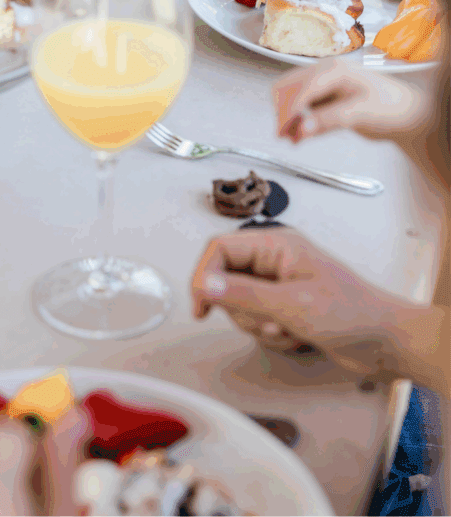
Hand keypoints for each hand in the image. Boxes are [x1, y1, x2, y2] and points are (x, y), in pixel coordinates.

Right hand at [191, 229, 415, 377]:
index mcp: (275, 244)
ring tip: (290, 329)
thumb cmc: (351, 313)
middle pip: (225, 281)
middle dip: (244, 311)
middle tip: (270, 321)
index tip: (201, 306)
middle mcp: (272, 260)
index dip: (204, 276)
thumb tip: (205, 286)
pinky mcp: (283, 307)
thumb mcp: (292, 304)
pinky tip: (298, 336)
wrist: (385, 341)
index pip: (220, 249)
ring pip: (239, 306)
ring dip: (261, 327)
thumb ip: (244, 295)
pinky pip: (256, 322)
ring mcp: (277, 285)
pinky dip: (272, 335)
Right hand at [272, 58, 427, 143]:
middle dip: (283, 110)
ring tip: (291, 137)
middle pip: (288, 86)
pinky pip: (299, 105)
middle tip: (284, 135)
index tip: (283, 130)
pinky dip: (294, 119)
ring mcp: (322, 83)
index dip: (289, 109)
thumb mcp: (361, 114)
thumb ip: (330, 120)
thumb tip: (302, 128)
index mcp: (335, 70)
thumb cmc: (391, 107)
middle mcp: (325, 72)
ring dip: (286, 115)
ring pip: (290, 94)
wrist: (405, 113)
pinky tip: (299, 134)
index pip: (302, 87)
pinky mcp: (322, 96)